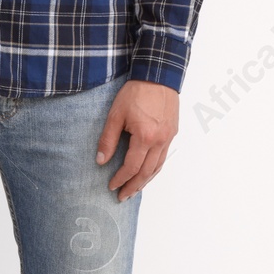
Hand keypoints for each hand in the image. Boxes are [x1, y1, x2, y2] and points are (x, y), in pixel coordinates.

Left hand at [98, 80, 178, 201]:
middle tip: (122, 197)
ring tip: (134, 190)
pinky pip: (163, 156)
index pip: (131, 167)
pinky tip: (146, 173)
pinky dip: (154, 169)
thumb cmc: (136, 93)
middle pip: (147, 172)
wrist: (158, 76)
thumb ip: (108, 140)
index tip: (111, 186)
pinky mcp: (173, 132)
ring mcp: (169, 136)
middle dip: (133, 186)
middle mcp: (161, 140)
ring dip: (145, 181)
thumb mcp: (115, 116)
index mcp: (146, 137)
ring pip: (158, 166)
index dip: (120, 179)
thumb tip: (101, 161)